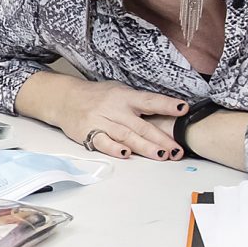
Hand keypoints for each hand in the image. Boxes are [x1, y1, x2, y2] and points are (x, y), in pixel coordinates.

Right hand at [50, 79, 188, 159]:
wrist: (64, 98)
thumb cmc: (96, 96)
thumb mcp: (118, 91)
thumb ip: (139, 101)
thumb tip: (166, 110)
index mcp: (125, 96)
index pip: (150, 100)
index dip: (167, 105)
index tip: (183, 108)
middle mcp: (115, 109)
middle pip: (141, 125)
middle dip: (161, 138)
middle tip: (176, 149)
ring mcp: (101, 121)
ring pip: (126, 136)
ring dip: (145, 147)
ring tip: (161, 155)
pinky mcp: (88, 133)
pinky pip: (102, 142)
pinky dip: (114, 148)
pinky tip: (126, 154)